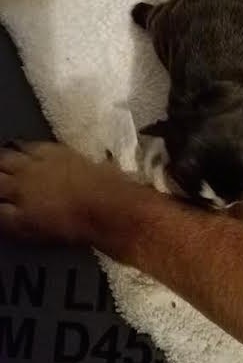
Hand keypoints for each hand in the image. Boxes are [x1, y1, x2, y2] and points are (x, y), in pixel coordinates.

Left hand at [0, 141, 151, 250]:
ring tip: (5, 191)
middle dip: (2, 165)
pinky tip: (5, 214)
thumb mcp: (99, 164)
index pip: (23, 145)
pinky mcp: (21, 217)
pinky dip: (1, 212)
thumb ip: (84, 164)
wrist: (109, 207)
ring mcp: (23, 191)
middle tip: (6, 172)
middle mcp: (32, 167)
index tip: (17, 156)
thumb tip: (89, 167)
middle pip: (3, 160)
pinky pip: (0, 213)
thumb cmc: (112, 185)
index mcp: (52, 151)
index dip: (17, 151)